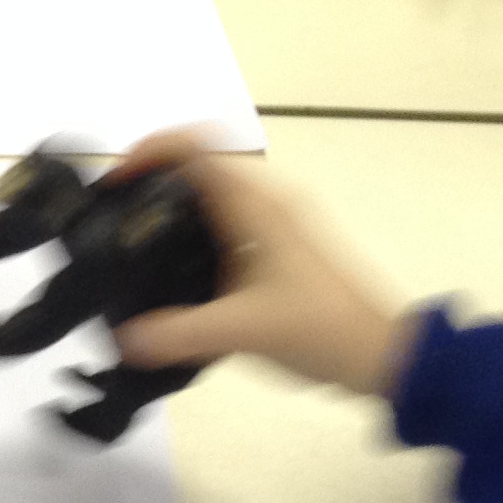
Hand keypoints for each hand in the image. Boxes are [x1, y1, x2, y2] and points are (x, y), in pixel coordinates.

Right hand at [107, 133, 412, 397]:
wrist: (385, 355)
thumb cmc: (324, 329)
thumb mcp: (243, 331)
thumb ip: (178, 335)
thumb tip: (124, 339)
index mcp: (259, 205)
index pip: (197, 147)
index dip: (150, 150)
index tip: (116, 179)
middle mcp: (270, 201)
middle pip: (203, 160)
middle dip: (156, 173)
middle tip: (120, 207)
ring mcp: (280, 222)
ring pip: (217, 189)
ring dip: (177, 198)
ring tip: (140, 234)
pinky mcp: (284, 245)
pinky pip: (229, 216)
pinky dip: (197, 224)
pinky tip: (180, 265)